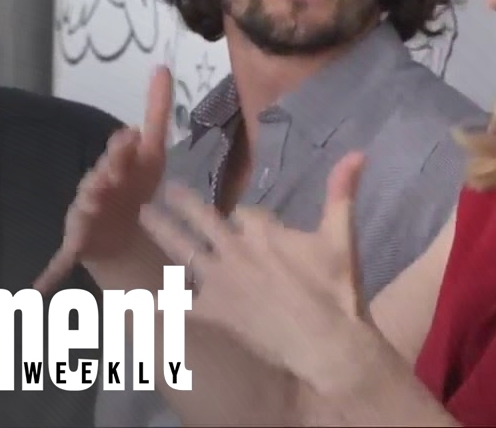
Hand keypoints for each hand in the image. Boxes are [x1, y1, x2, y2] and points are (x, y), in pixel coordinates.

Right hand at [33, 66, 172, 291]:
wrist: (123, 232)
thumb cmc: (134, 188)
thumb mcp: (152, 154)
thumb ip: (156, 112)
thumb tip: (162, 67)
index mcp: (113, 168)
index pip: (118, 156)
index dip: (124, 149)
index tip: (132, 137)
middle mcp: (92, 189)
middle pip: (98, 180)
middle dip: (105, 174)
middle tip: (111, 173)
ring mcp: (82, 217)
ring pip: (83, 212)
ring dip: (85, 210)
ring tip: (90, 207)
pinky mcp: (77, 246)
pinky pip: (60, 261)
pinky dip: (47, 275)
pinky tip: (34, 291)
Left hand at [137, 151, 367, 376]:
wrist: (325, 343)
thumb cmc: (336, 290)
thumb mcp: (342, 237)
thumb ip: (342, 193)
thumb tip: (357, 152)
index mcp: (263, 230)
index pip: (246, 212)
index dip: (246, 218)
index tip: (243, 220)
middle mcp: (235, 249)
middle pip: (204, 218)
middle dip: (185, 202)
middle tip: (168, 190)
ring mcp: (220, 280)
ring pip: (184, 249)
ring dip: (163, 230)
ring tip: (143, 215)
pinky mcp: (213, 310)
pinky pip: (181, 303)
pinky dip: (161, 300)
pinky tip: (138, 297)